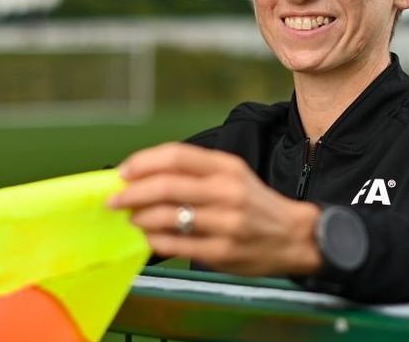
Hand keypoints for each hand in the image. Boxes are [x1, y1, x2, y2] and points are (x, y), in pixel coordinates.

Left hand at [109, 143, 321, 275]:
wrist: (294, 236)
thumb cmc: (253, 202)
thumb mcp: (230, 173)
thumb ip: (192, 171)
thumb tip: (141, 174)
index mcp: (226, 167)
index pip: (176, 156)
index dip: (143, 163)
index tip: (122, 173)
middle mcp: (227, 192)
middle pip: (167, 186)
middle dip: (132, 193)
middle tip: (114, 200)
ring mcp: (226, 223)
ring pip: (168, 216)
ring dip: (140, 217)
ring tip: (132, 218)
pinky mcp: (223, 251)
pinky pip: (177, 244)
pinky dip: (155, 239)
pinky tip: (149, 236)